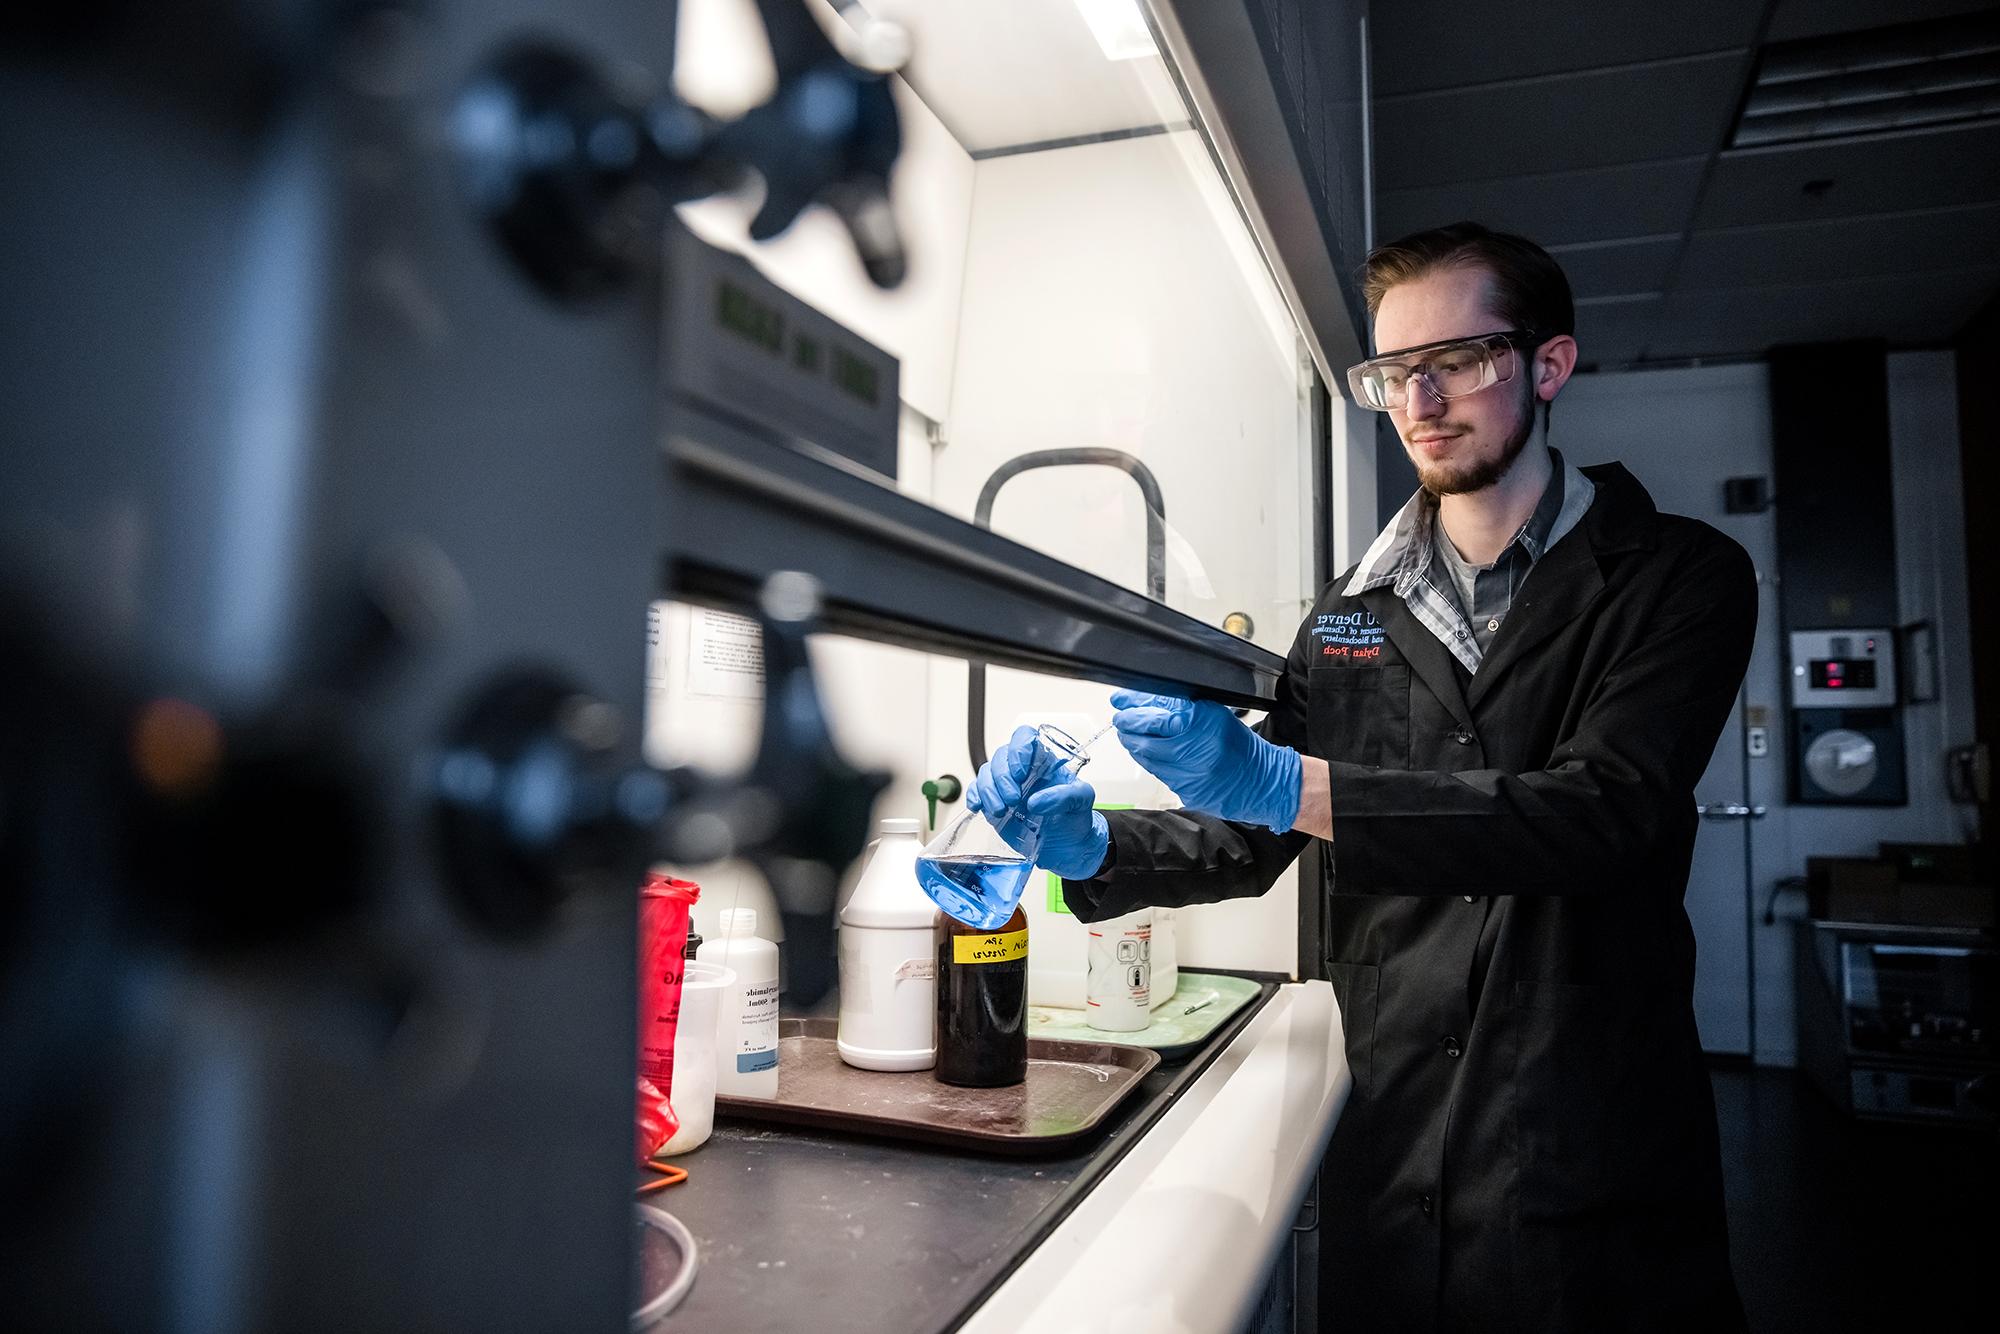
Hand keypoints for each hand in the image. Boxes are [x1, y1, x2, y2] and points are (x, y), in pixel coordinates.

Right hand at [966, 725, 1110, 879]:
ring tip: (1001, 810)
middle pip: (1001, 756)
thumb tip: (1036, 801)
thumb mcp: (1082, 801)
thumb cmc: (1074, 817)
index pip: (1025, 737)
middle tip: (1014, 800)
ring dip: (989, 790)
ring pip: (986, 772)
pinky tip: (978, 806)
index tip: (1020, 773)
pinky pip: (976, 789)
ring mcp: (1006, 783)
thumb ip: (1065, 796)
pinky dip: (974, 796)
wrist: (1066, 845)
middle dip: (1003, 778)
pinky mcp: (994, 799)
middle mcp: (1022, 768)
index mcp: (1044, 759)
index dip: (1018, 750)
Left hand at [1109, 690, 1301, 832]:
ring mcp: (1188, 776)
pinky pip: (1159, 775)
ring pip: (1147, 760)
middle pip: (1144, 740)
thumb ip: (1180, 707)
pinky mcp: (1186, 793)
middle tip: (1122, 720)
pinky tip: (1150, 754)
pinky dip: (1151, 762)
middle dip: (1128, 729)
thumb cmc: (1239, 745)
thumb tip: (1145, 700)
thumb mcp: (1212, 714)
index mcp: (1200, 726)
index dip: (1132, 710)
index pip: (1153, 717)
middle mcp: (1193, 752)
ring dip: (1135, 745)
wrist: (1262, 781)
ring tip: (1131, 735)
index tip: (1122, 703)